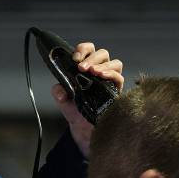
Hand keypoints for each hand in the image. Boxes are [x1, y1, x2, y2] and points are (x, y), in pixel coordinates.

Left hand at [52, 42, 123, 157]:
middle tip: (82, 68)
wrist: (83, 127)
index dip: (83, 49)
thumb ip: (59, 92)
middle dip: (92, 58)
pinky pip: (120, 78)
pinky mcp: (117, 90)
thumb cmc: (75, 109)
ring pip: (115, 63)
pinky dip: (112, 75)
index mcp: (87, 67)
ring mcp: (110, 80)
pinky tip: (102, 77)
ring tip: (93, 72)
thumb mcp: (62, 100)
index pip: (89, 49)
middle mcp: (100, 70)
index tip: (75, 58)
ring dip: (103, 65)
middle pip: (103, 53)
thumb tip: (60, 91)